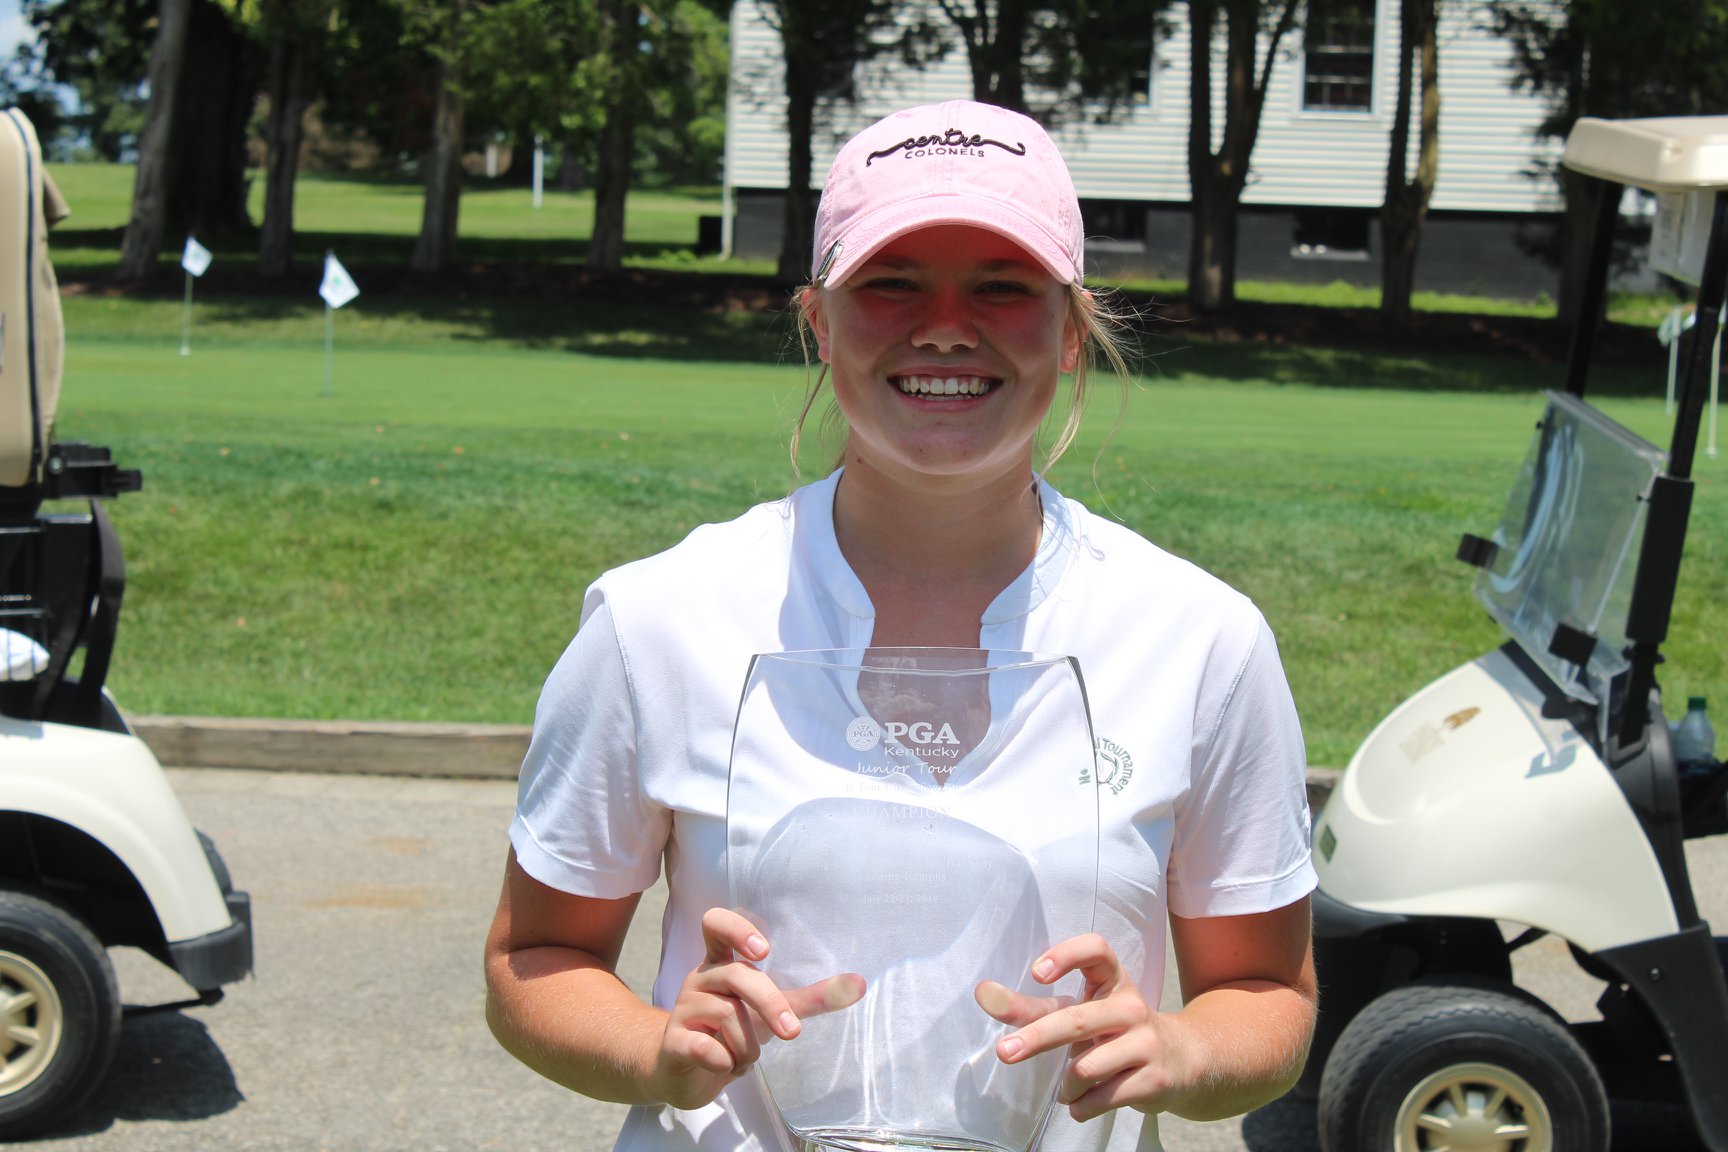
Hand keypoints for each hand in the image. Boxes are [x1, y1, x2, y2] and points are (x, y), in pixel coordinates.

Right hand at [652, 907, 865, 1109]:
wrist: (682, 1071)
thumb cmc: (730, 1030)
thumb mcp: (773, 1010)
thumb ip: (811, 998)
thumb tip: (860, 983)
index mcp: (721, 962)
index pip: (717, 923)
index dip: (738, 929)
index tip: (763, 951)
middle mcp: (701, 977)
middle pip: (737, 976)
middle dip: (770, 1005)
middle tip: (793, 1033)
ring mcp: (683, 1008)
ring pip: (727, 1017)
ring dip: (747, 1047)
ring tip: (743, 1059)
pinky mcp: (672, 1042)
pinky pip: (703, 1047)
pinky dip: (724, 1061)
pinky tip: (726, 1067)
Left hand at [977, 933, 1193, 1122]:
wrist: (1184, 1060)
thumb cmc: (1115, 1030)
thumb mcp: (1081, 1011)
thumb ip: (1033, 1007)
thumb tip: (982, 993)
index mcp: (1113, 980)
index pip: (1096, 950)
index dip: (1067, 954)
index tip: (1037, 973)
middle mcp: (1132, 1005)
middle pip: (1077, 1019)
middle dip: (1036, 1038)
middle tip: (1004, 1052)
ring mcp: (1147, 1042)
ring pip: (1086, 1067)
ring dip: (1065, 1086)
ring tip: (1066, 1090)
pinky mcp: (1155, 1079)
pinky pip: (1104, 1096)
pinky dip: (1082, 1106)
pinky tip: (1080, 1105)